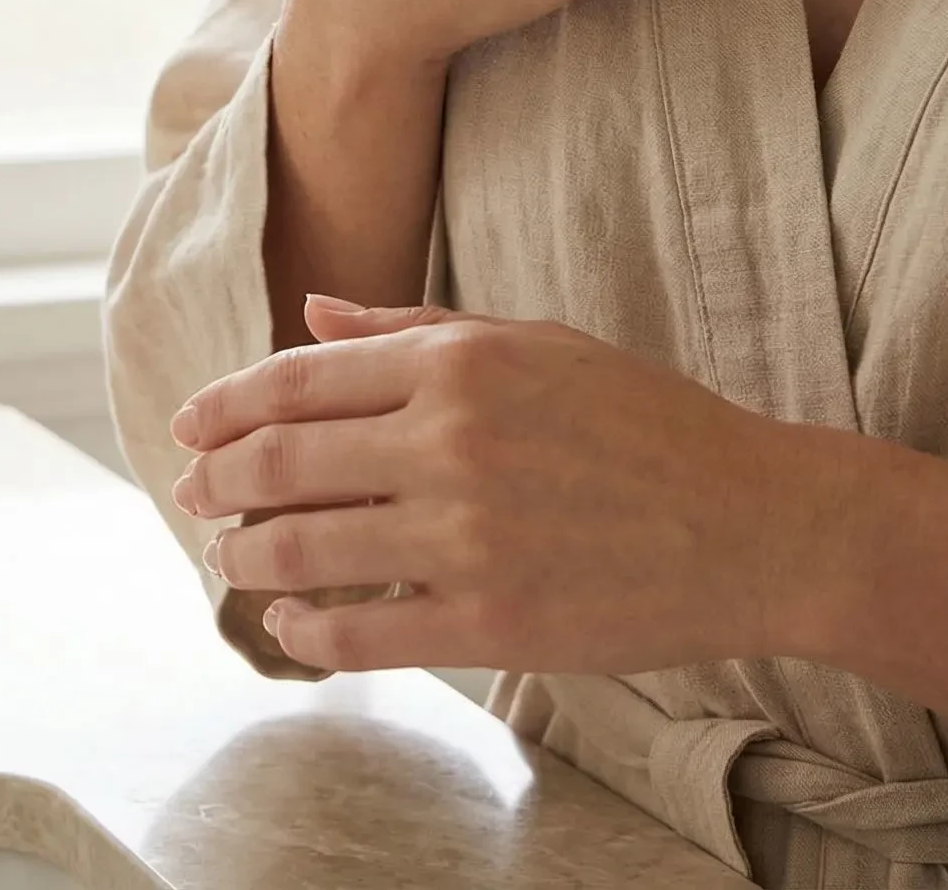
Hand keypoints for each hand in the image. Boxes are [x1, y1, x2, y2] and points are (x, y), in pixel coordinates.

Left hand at [170, 299, 947, 736]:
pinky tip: (291, 626)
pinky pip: (358, 634)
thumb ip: (414, 328)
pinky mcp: (490, 623)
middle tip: (193, 500)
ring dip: (245, 560)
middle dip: (216, 486)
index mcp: (460, 362)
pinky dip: (305, 632)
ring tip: (232, 561)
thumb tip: (310, 313)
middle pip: (280, 465)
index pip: (295, 381)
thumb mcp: (537, 345)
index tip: (188, 431)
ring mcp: (467, 537)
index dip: (223, 408)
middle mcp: (452, 441)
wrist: (758, 525)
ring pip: (302, 552)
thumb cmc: (649, 427)